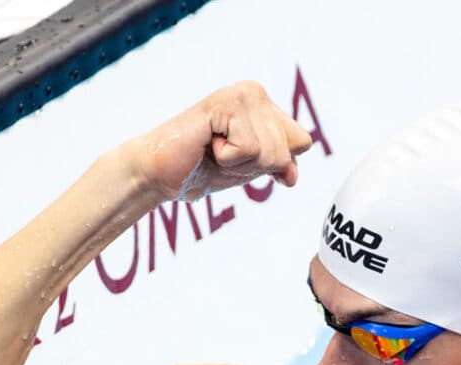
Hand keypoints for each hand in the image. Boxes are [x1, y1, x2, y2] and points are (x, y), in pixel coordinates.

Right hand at [135, 82, 313, 201]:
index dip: (276, 164)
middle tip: (221, 155)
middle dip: (255, 166)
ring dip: (239, 163)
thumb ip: (278, 166)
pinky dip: (227, 159)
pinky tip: (207, 144)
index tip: (239, 158)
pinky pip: (250, 148)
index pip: (302, 143)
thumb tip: (292, 176)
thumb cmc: (201, 169)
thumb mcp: (250, 170)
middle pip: (288, 150)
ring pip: (271, 152)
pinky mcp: (226, 102)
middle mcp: (256, 92)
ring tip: (213, 150)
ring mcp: (242, 94)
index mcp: (265, 105)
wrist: (159, 174)